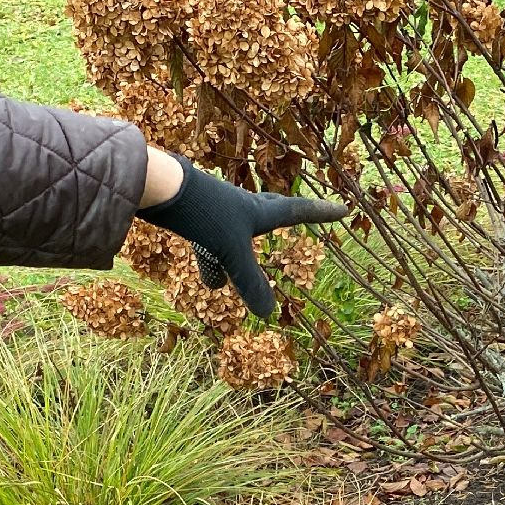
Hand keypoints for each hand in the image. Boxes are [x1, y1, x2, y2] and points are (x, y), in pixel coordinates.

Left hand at [137, 152, 348, 318]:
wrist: (161, 189)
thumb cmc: (205, 215)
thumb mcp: (231, 254)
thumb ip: (250, 283)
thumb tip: (268, 314)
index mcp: (260, 211)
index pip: (299, 212)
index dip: (322, 214)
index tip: (343, 209)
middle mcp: (242, 208)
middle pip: (272, 212)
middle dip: (287, 217)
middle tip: (302, 215)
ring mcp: (218, 213)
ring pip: (237, 235)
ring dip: (242, 255)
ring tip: (243, 277)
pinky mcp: (196, 218)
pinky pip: (212, 244)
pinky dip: (214, 263)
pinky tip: (209, 283)